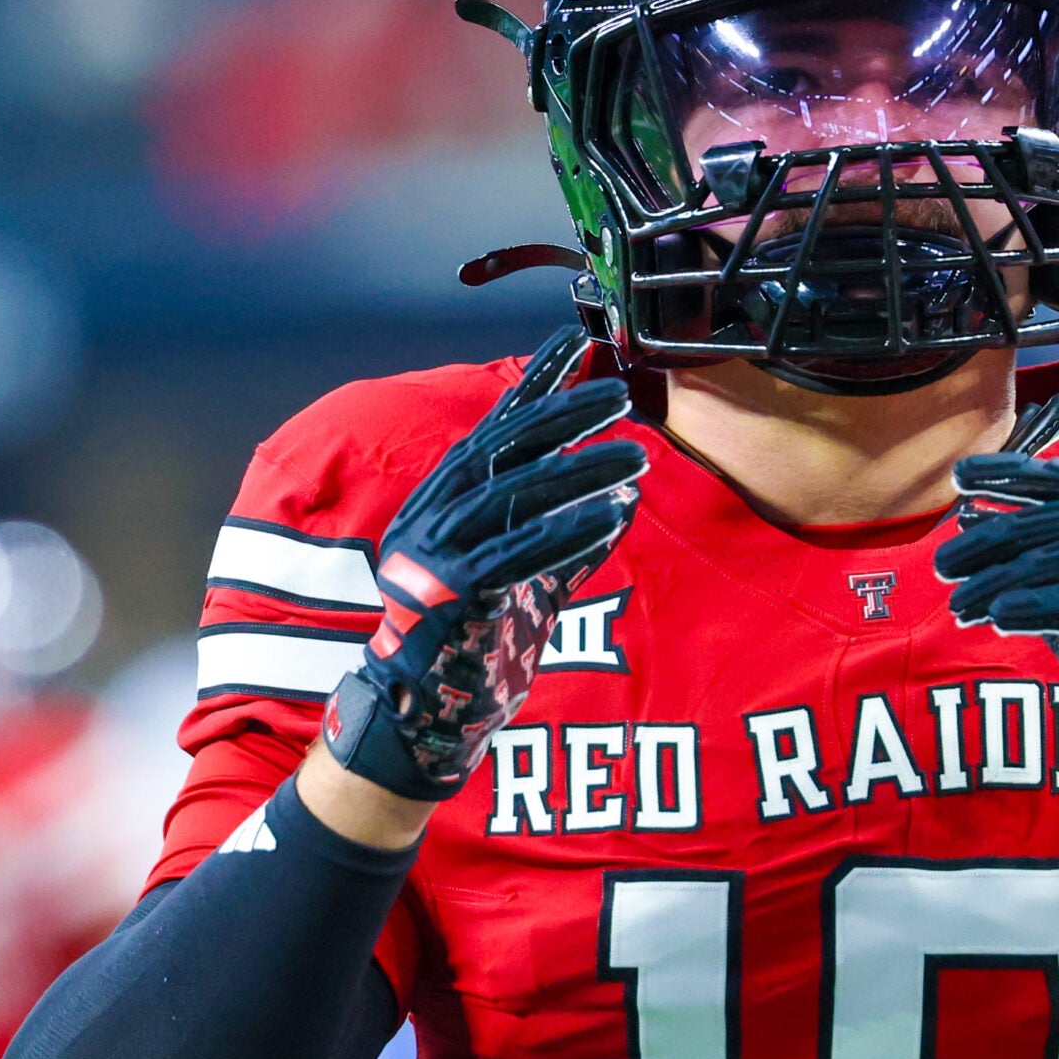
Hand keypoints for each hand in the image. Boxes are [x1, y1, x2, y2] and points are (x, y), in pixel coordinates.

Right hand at [322, 327, 645, 802]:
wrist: (422, 716)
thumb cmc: (474, 641)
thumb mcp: (526, 582)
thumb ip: (567, 545)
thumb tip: (620, 506)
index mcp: (443, 501)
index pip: (495, 427)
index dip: (536, 382)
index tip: (577, 341)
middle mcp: (432, 516)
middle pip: (504, 448)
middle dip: (563, 414)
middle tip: (619, 393)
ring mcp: (436, 554)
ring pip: (515, 496)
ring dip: (579, 472)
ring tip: (636, 457)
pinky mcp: (452, 595)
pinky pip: (520, 554)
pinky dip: (569, 532)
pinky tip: (613, 515)